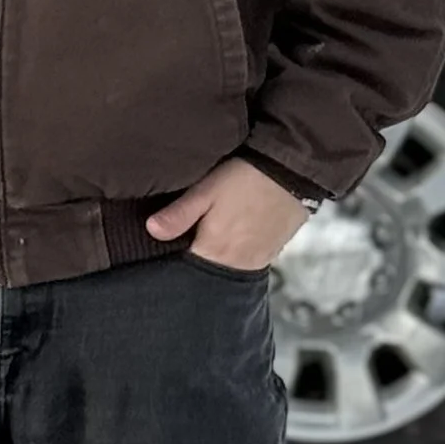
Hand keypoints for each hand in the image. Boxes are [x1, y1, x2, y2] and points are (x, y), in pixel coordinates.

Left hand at [144, 157, 310, 274]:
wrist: (294, 170)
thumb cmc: (246, 177)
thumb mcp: (207, 189)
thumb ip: (179, 214)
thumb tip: (151, 230)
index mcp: (215, 251)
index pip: (186, 269)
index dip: (175, 260)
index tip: (168, 249)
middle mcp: (238, 264)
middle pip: (209, 272)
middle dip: (197, 261)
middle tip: (190, 240)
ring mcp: (259, 260)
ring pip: (229, 267)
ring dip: (219, 257)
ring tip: (213, 236)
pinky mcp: (274, 251)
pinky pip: (249, 260)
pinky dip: (238, 252)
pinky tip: (235, 234)